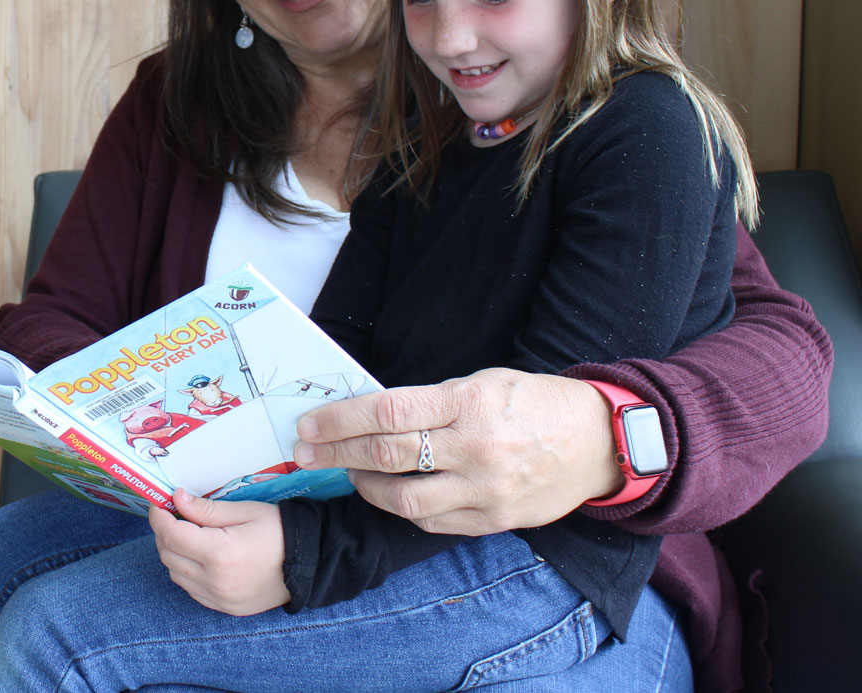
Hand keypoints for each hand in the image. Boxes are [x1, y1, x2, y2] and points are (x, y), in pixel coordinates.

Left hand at [148, 490, 290, 614]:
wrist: (311, 563)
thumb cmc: (279, 531)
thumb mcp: (244, 511)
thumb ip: (206, 509)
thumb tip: (176, 498)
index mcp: (220, 553)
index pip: (171, 535)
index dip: (159, 517)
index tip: (159, 504)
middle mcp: (215, 581)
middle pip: (168, 555)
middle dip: (163, 532)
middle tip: (172, 515)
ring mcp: (219, 598)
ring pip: (176, 575)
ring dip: (173, 553)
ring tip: (186, 534)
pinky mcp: (225, 608)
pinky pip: (191, 590)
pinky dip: (186, 572)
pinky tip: (198, 556)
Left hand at [293, 368, 624, 534]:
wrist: (600, 441)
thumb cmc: (534, 403)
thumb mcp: (483, 383)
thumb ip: (431, 402)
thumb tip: (371, 415)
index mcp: (469, 403)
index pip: (388, 413)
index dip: (340, 420)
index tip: (308, 426)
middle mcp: (475, 448)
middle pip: (386, 454)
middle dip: (335, 453)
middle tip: (304, 453)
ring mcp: (486, 489)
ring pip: (404, 498)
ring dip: (364, 486)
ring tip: (349, 473)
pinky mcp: (494, 520)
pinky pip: (432, 521)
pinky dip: (402, 508)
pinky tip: (388, 493)